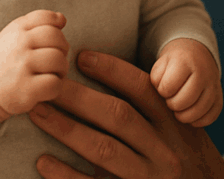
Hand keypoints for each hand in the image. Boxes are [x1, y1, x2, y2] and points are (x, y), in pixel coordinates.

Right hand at [0, 10, 69, 127]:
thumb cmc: (8, 58)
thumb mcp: (16, 33)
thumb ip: (38, 22)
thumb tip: (62, 19)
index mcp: (18, 29)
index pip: (47, 18)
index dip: (57, 28)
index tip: (51, 41)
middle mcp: (19, 45)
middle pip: (57, 38)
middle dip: (62, 49)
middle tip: (54, 60)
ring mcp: (22, 67)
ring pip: (58, 60)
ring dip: (61, 69)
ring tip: (52, 73)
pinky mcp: (25, 89)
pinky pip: (54, 83)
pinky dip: (56, 86)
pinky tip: (46, 87)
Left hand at [29, 50, 223, 178]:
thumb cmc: (184, 159)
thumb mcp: (182, 131)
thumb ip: (157, 108)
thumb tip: (113, 73)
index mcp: (175, 124)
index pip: (143, 89)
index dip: (112, 70)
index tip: (81, 57)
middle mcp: (164, 149)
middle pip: (118, 116)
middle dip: (79, 97)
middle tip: (49, 84)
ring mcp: (148, 177)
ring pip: (103, 149)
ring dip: (67, 129)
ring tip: (38, 113)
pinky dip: (67, 174)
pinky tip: (43, 161)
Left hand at [150, 38, 222, 126]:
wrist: (196, 56)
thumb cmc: (174, 64)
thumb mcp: (161, 64)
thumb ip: (156, 80)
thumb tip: (161, 98)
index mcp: (185, 61)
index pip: (168, 87)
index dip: (162, 91)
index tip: (164, 87)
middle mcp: (203, 73)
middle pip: (183, 102)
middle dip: (172, 104)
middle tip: (171, 99)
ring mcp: (214, 86)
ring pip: (197, 112)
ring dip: (183, 115)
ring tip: (179, 107)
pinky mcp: (220, 98)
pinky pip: (210, 117)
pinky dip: (198, 120)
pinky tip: (190, 113)